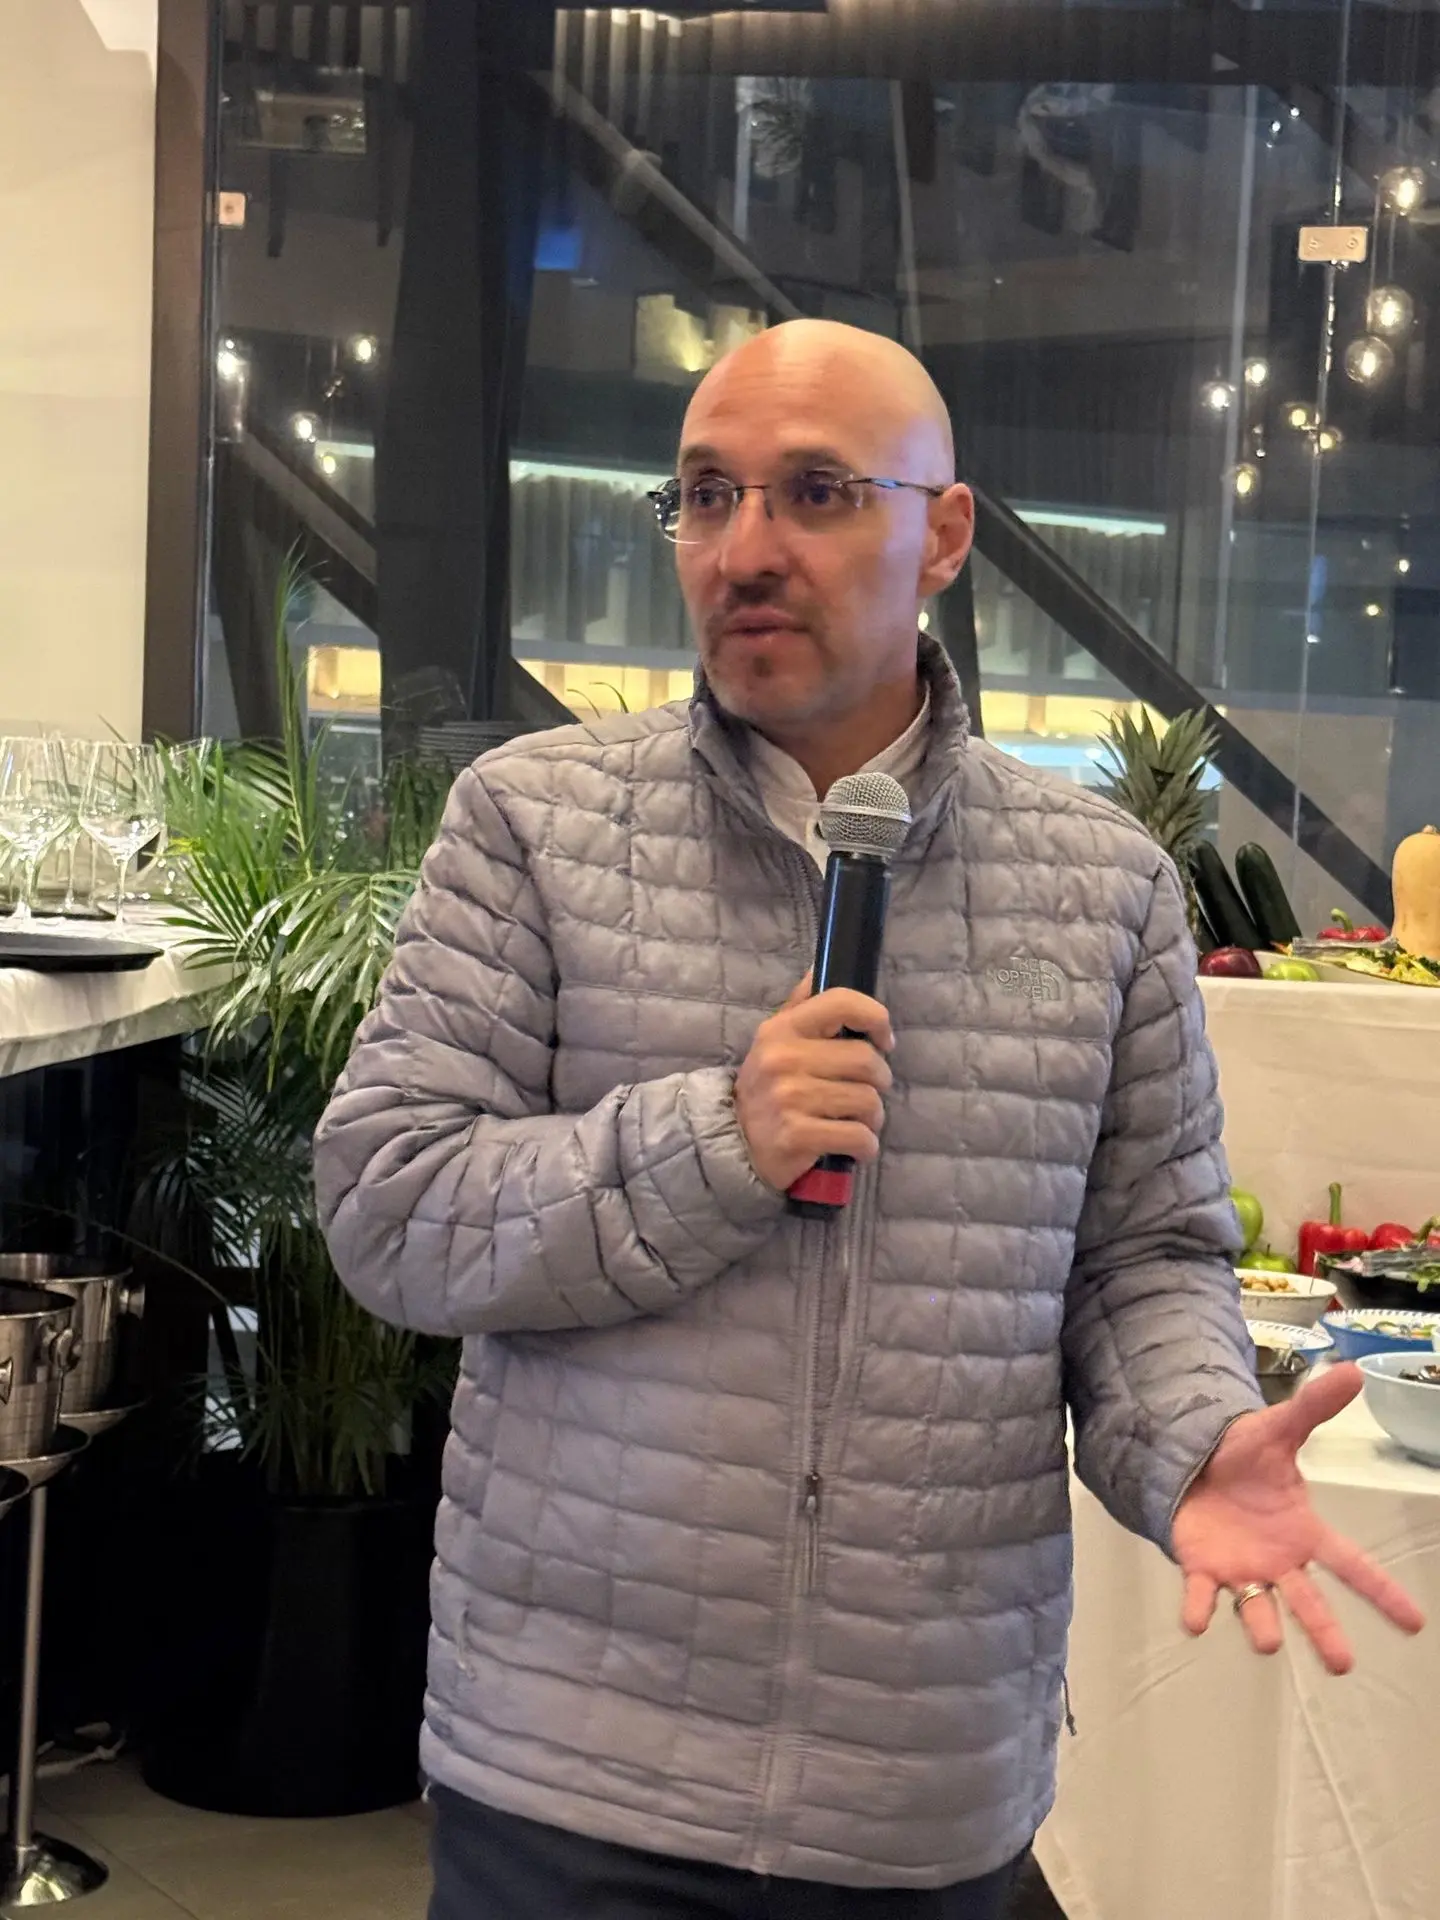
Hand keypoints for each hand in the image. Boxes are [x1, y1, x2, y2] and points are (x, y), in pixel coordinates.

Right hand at [735, 974, 893, 1192]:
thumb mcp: (776, 1039)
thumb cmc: (769, 1086)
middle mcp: (783, 1059)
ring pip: (868, 1101)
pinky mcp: (796, 1136)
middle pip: (866, 1060)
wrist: (735, 1143)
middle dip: (879, 1081)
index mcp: (782, 1029)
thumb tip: (821, 963)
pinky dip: (865, 1146)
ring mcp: (789, 1099)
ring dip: (873, 1117)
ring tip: (856, 1120)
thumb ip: (802, 1002)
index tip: (883, 1040)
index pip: (842, 1003)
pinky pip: (858, 1137)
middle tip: (866, 1092)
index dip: (876, 1018)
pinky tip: (853, 1145)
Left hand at [1173, 1362, 1424, 1673]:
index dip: (1382, 1591)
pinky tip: (1196, 1621)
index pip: (1351, 1565)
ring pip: (1258, 1609)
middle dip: (1326, 1633)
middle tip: (1342, 1664)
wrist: (1194, 1463)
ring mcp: (1241, 1570)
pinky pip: (1202, 1596)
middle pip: (1309, 1603)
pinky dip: (1199, 1609)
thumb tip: (1353, 1371)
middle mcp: (1279, 1561)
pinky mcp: (1203, 1569)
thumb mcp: (1278, 1428)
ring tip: (1269, 1643)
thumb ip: (1313, 1407)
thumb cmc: (1245, 1456)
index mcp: (1304, 1532)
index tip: (1413, 1622)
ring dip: (1262, 1627)